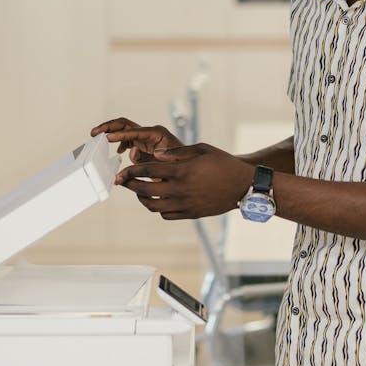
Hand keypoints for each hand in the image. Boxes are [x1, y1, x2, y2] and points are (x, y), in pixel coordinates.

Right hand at [90, 117, 182, 163]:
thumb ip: (147, 159)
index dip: (119, 135)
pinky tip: (117, 152)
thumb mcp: (165, 166)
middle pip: (126, 124)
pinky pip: (128, 139)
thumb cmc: (181, 167)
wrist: (190, 170)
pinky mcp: (145, 143)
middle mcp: (151, 132)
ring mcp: (147, 137)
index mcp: (157, 134)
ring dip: (111, 132)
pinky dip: (119, 142)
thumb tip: (132, 151)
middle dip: (109, 127)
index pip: (134, 130)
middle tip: (95, 133)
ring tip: (96, 137)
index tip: (106, 138)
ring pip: (125, 129)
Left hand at [114, 142, 254, 220]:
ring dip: (142, 199)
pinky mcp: (191, 214)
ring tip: (138, 192)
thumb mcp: (201, 149)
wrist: (244, 186)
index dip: (132, 170)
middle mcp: (181, 189)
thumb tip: (155, 154)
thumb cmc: (224, 163)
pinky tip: (157, 200)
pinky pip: (166, 215)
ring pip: (153, 206)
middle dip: (129, 185)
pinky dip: (157, 209)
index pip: (148, 170)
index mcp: (183, 171)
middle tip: (122, 181)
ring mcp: (185, 204)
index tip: (122, 171)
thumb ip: (176, 152)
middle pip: (145, 190)